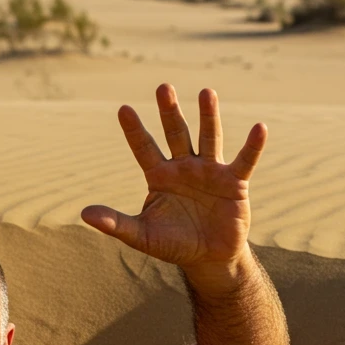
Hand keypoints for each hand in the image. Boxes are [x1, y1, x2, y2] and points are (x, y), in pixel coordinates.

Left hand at [81, 84, 265, 269]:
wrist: (207, 258)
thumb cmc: (172, 243)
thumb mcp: (141, 235)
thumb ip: (115, 223)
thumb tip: (84, 213)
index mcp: (159, 176)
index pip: (144, 148)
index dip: (134, 130)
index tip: (123, 109)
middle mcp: (184, 166)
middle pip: (176, 133)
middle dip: (169, 112)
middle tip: (163, 87)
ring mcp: (210, 171)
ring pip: (209, 138)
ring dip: (208, 116)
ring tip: (206, 93)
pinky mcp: (235, 182)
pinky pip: (245, 160)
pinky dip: (252, 146)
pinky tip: (260, 128)